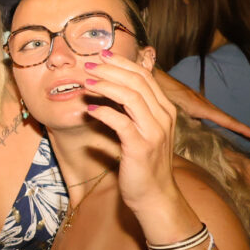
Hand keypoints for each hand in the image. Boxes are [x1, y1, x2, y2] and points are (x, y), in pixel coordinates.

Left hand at [84, 50, 179, 213]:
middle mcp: (163, 117)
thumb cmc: (144, 162)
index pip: (144, 76)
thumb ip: (133, 109)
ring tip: (86, 82)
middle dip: (110, 70)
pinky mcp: (141, 147)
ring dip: (105, 86)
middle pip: (137, 82)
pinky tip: (90, 109)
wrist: (155, 195)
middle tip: (87, 64)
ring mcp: (154, 132)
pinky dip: (104, 113)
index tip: (102, 54)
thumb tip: (111, 86)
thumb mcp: (143, 130)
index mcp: (164, 109)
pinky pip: (121, 123)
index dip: (122, 63)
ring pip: (131, 97)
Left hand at [154, 68, 249, 140]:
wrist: (147, 70)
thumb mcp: (168, 99)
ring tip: (246, 134)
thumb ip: (181, 112)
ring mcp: (196, 101)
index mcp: (197, 106)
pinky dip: (218, 120)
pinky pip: (208, 113)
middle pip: (224, 117)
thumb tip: (193, 120)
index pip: (224, 119)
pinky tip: (216, 126)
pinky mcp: (190, 100)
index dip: (240, 128)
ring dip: (231, 124)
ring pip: (217, 115)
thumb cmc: (156, 86)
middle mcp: (200, 103)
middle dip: (240, 127)